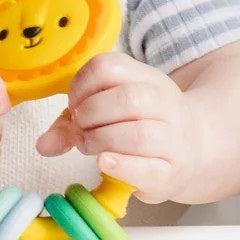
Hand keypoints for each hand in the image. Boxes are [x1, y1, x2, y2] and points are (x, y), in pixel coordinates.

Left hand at [35, 51, 201, 203]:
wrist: (196, 148)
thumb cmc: (141, 124)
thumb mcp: (110, 110)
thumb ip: (72, 122)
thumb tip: (43, 144)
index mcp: (147, 78)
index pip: (110, 67)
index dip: (81, 86)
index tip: (73, 105)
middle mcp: (166, 103)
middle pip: (126, 99)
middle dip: (90, 115)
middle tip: (79, 129)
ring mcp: (174, 138)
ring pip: (138, 134)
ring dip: (101, 140)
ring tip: (88, 146)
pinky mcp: (172, 172)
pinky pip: (148, 168)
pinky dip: (121, 166)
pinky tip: (103, 162)